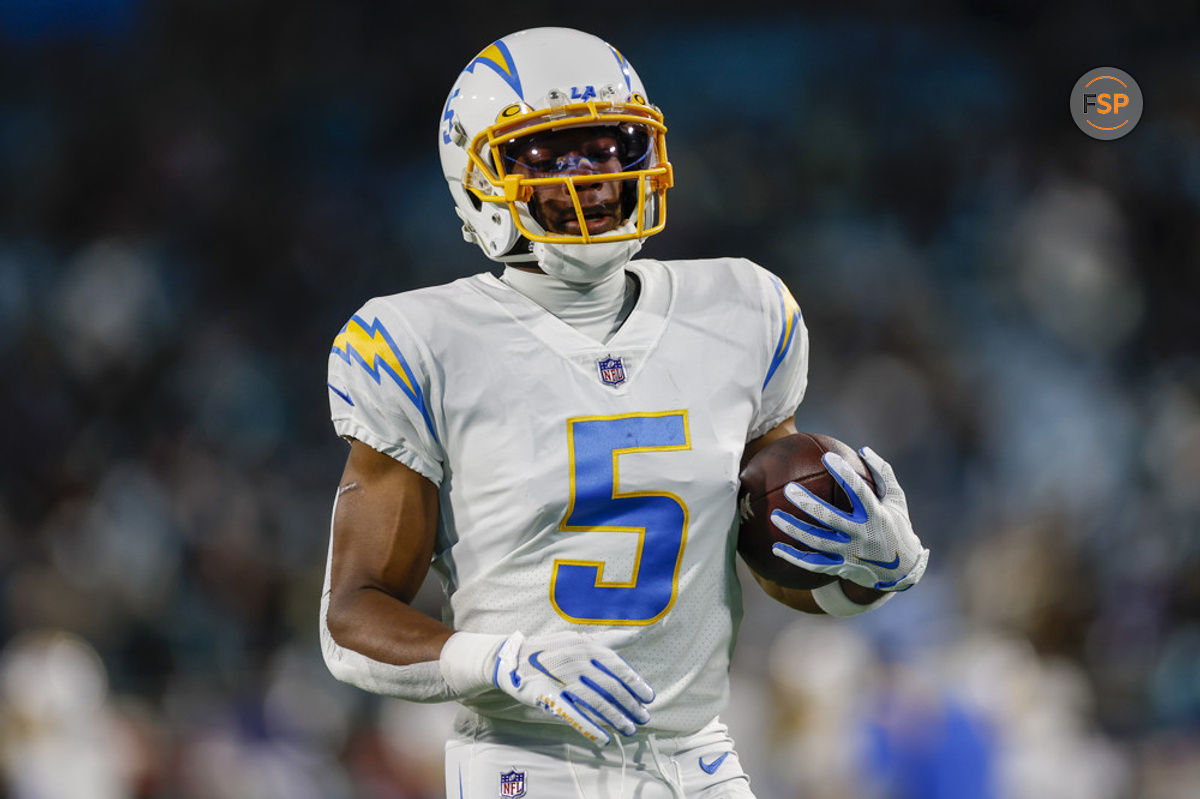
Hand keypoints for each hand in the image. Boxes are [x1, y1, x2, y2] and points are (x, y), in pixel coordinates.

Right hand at [491, 631, 654, 744]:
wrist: (513, 658)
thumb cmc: (551, 650)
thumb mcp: (579, 639)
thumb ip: (609, 639)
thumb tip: (638, 634)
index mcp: (586, 647)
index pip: (617, 667)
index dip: (635, 683)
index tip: (649, 697)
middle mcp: (577, 662)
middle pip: (610, 687)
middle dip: (630, 705)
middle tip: (644, 718)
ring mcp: (562, 680)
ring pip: (596, 703)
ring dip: (616, 719)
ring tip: (629, 730)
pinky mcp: (549, 696)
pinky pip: (573, 715)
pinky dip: (590, 728)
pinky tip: (604, 738)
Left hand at [769, 446, 928, 590]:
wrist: (902, 571)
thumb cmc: (897, 526)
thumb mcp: (896, 499)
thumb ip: (882, 473)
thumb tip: (863, 449)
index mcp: (877, 516)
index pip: (858, 491)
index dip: (844, 473)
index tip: (827, 456)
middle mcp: (862, 536)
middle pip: (830, 519)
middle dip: (808, 504)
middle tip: (788, 489)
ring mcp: (850, 554)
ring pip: (817, 542)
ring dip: (794, 529)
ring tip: (774, 515)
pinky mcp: (841, 568)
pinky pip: (813, 564)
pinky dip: (794, 557)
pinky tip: (775, 548)